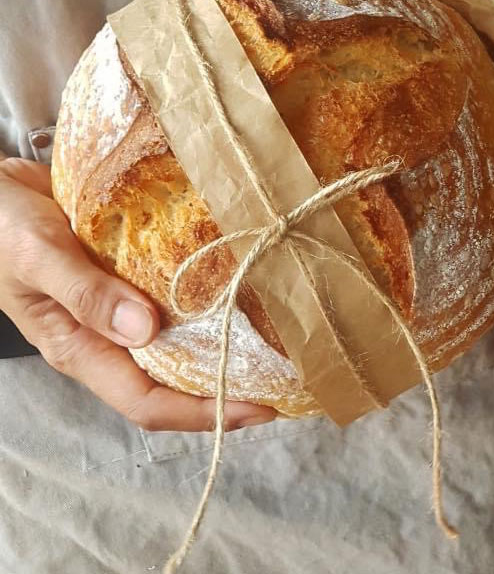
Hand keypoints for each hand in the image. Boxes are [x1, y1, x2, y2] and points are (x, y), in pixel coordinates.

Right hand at [0, 158, 276, 430]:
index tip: (258, 407)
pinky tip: (243, 288)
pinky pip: (175, 300)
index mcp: (79, 346)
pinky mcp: (128, 278)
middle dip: (225, 386)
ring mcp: (119, 308)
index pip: (148, 400)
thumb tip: (145, 331)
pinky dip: (208, 302)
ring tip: (277, 338)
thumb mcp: (35, 255)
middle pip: (173, 380)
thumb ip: (85, 293)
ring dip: (223, 346)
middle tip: (284, 375)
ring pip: (178, 343)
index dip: (203, 411)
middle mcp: (105, 336)